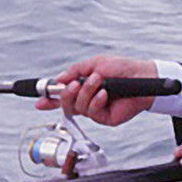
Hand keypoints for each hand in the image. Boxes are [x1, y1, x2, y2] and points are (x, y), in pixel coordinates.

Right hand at [34, 55, 156, 125]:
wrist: (142, 76)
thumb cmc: (122, 68)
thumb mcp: (95, 63)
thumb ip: (75, 71)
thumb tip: (59, 80)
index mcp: (83, 87)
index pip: (62, 96)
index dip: (49, 100)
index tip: (39, 101)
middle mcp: (88, 100)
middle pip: (66, 105)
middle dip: (66, 94)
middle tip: (74, 84)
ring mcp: (96, 110)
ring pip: (78, 107)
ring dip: (86, 92)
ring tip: (99, 81)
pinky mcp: (106, 118)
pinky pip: (92, 112)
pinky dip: (96, 101)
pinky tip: (106, 93)